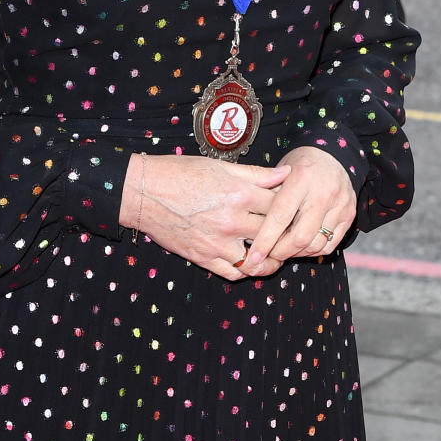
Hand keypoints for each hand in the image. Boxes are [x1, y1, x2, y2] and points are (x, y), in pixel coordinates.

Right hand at [120, 152, 290, 280]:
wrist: (144, 192)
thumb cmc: (180, 173)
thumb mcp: (220, 167)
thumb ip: (257, 174)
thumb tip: (287, 173)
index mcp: (238, 194)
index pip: (280, 205)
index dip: (292, 208)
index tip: (297, 210)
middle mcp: (232, 221)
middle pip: (274, 235)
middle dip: (287, 235)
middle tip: (295, 235)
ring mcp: (217, 243)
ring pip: (258, 261)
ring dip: (271, 259)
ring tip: (277, 254)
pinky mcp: (203, 258)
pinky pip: (234, 272)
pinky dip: (247, 270)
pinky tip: (252, 262)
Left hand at [243, 146, 356, 274]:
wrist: (335, 154)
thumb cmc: (302, 164)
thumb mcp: (280, 171)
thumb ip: (268, 195)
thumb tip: (251, 227)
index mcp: (301, 179)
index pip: (280, 217)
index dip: (265, 240)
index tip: (253, 256)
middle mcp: (323, 193)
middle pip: (300, 237)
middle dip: (281, 252)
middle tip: (268, 255)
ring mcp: (339, 206)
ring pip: (316, 244)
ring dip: (296, 254)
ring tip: (283, 251)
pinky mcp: (349, 215)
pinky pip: (330, 244)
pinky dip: (313, 251)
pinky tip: (301, 247)